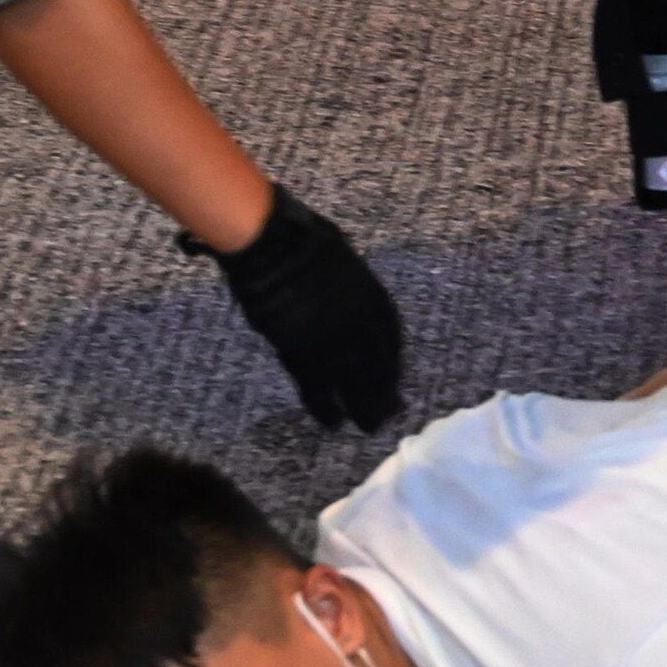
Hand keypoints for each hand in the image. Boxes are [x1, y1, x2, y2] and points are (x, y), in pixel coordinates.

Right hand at [201, 189, 407, 427]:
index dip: (392, 362)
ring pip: (355, 382)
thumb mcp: (340, 259)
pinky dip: (327, 408)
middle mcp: (360, 322)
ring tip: (368, 427)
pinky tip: (334, 423)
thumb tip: (346, 297)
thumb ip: (347, 285)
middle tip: (389, 414)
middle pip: (379, 365)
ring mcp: (333, 339)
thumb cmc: (301, 238)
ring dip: (363, 407)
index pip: (391, 337)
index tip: (393, 379)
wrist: (273, 243)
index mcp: (371, 295)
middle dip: (385, 392)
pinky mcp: (302, 353)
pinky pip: (319, 388)